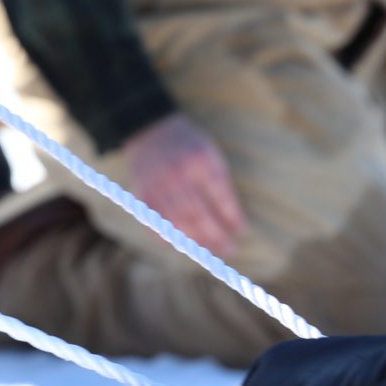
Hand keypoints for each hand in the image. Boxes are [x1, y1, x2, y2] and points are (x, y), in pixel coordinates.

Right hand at [121, 112, 244, 257]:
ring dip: (197, 242)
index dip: (232, 216)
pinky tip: (184, 246)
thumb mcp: (210, 155)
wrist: (150, 131)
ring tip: (211, 254)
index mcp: (200, 162)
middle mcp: (177, 175)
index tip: (242, 233)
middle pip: (199, 214)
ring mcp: (158, 186)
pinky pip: (157, 223)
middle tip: (229, 250)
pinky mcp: (143, 195)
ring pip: (179, 222)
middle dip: (216, 236)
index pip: (220, 196)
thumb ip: (221, 184)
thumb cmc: (189, 146)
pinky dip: (170, 238)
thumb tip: (233, 221)